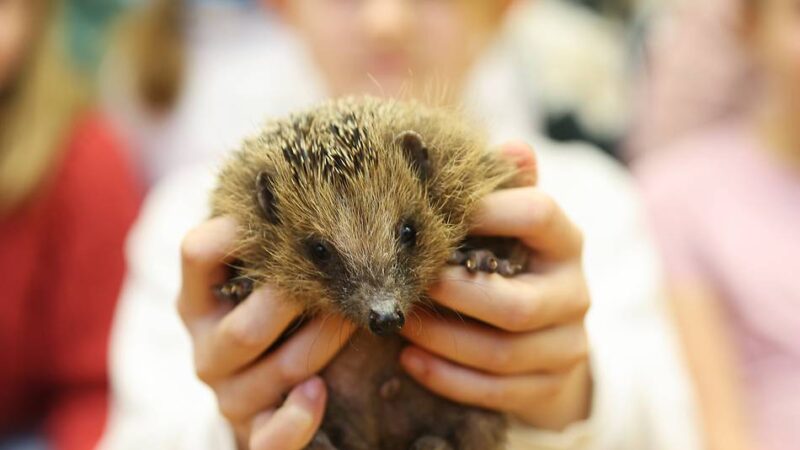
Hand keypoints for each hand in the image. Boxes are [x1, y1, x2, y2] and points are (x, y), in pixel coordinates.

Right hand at [177, 217, 355, 448]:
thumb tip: (305, 174)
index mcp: (199, 298)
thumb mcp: (261, 274)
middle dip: (299, 302)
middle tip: (344, 278)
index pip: (198, 253)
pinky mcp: (254, 432)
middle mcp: (207, 347)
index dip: (235, 231)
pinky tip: (319, 393)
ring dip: (323, 344)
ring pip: (279, 372)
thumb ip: (269, 238)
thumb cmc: (273, 311)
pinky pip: (270, 438)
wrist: (263, 389)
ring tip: (354, 320)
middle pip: (247, 326)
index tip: (282, 215)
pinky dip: (296, 418)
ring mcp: (229, 393)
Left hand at [399, 143, 591, 430]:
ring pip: (502, 354)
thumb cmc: (509, 265)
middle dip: (455, 297)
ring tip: (399, 324)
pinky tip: (411, 362)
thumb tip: (512, 145)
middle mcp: (575, 293)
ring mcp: (566, 345)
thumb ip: (506, 190)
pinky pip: (496, 390)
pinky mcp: (548, 387)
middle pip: (517, 305)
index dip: (488, 210)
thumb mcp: (509, 226)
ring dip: (442, 340)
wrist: (543, 338)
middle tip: (407, 285)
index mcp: (564, 242)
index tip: (436, 212)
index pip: (539, 214)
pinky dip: (448, 377)